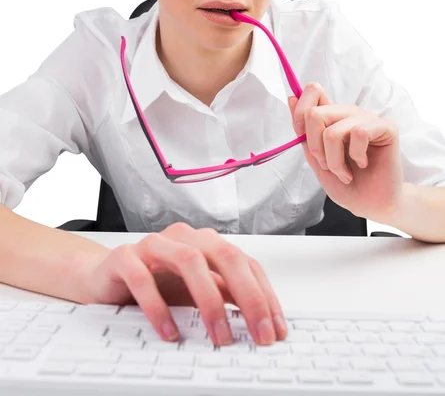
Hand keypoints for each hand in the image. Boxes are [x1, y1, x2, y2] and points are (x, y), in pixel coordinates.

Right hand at [80, 222, 286, 346]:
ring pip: (189, 261)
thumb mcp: (197, 290)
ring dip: (209, 302)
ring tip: (219, 337)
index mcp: (207, 242)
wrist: (106, 276)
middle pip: (226, 256)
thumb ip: (226, 294)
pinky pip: (143, 278)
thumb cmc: (156, 281)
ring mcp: (154, 244)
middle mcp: (185, 237)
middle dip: (248, 296)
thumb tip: (261, 317)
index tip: (275, 329)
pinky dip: (159, 307)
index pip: (246, 263)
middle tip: (259, 334)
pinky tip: (169, 333)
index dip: (265, 295)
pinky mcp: (125, 257)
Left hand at [289, 82, 403, 221]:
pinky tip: (363, 163)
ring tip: (345, 173)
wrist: (370, 204)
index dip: (299, 113)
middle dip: (315, 148)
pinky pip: (359, 133)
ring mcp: (367, 118)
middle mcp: (349, 113)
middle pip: (315, 114)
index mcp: (332, 117)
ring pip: (333, 131)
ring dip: (334, 161)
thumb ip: (304, 131)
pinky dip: (356, 156)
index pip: (313, 91)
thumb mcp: (315, 158)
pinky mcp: (386, 127)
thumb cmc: (345, 183)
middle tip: (327, 165)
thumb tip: (291, 98)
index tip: (301, 137)